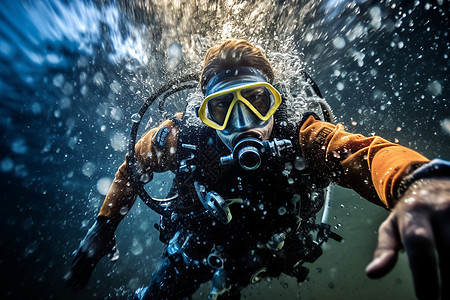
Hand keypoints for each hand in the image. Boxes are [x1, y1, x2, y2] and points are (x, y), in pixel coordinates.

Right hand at [65, 217, 118, 290]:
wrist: (103, 226)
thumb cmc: (110, 238)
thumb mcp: (113, 248)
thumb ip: (114, 256)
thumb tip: (113, 262)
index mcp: (94, 258)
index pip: (87, 273)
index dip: (82, 282)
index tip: (79, 288)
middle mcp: (86, 255)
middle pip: (78, 272)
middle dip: (75, 281)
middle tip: (71, 288)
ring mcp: (82, 251)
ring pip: (74, 265)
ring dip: (72, 274)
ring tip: (68, 281)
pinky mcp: (81, 247)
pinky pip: (75, 258)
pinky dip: (73, 265)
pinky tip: (72, 270)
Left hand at [365, 178, 449, 299]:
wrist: (435, 182)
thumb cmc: (411, 213)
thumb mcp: (392, 226)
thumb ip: (384, 250)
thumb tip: (372, 273)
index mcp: (415, 213)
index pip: (420, 245)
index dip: (425, 275)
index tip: (426, 298)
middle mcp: (442, 209)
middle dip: (448, 283)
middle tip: (440, 298)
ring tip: (447, 291)